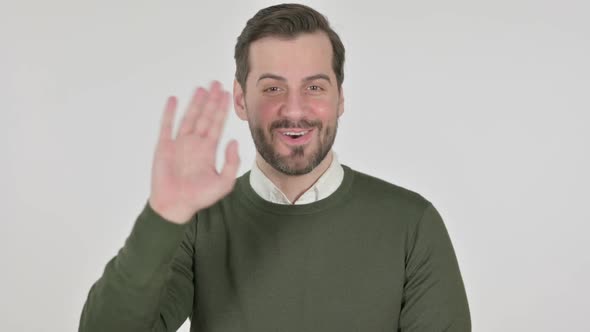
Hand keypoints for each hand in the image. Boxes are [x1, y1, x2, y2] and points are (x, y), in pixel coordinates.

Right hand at [148, 81, 239, 223]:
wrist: (175, 205)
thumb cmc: (199, 197)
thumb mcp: (224, 182)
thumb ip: (231, 162)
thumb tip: (233, 141)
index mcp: (208, 150)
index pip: (217, 124)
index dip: (222, 109)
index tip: (227, 94)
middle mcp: (195, 144)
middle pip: (205, 116)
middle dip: (211, 100)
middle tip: (216, 83)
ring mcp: (179, 144)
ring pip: (189, 117)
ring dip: (195, 103)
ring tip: (201, 88)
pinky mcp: (164, 146)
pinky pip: (167, 126)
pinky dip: (169, 112)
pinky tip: (174, 100)